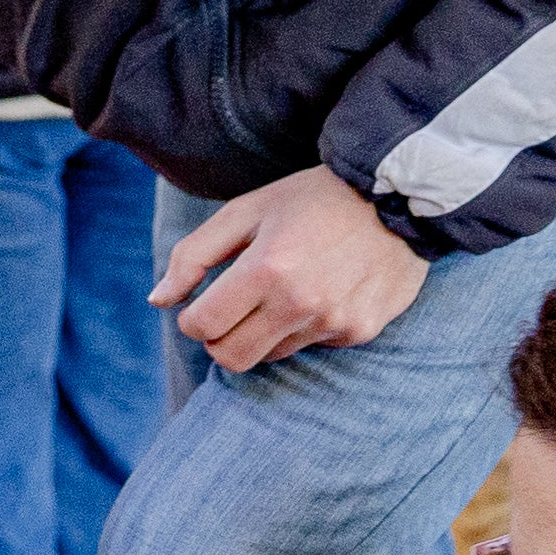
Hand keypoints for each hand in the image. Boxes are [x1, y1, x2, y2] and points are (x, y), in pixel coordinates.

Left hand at [152, 165, 429, 371]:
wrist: (398, 195)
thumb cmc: (313, 198)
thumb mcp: (247, 210)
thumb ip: (194, 254)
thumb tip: (157, 301)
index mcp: (266, 269)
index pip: (203, 327)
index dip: (192, 318)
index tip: (202, 302)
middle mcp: (301, 303)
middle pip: (232, 358)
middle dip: (219, 340)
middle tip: (229, 312)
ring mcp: (334, 322)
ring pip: (272, 355)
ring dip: (264, 332)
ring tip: (283, 291)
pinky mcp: (360, 331)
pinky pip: (314, 345)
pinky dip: (306, 327)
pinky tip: (322, 290)